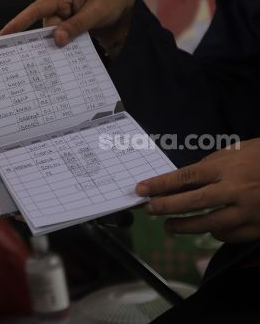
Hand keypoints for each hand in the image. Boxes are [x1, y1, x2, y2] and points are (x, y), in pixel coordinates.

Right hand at [0, 0, 134, 52]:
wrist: (129, 8)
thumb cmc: (113, 0)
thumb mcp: (97, 11)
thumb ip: (77, 25)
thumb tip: (56, 40)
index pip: (37, 8)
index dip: (20, 22)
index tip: (5, 34)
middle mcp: (59, 6)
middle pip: (46, 27)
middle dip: (49, 41)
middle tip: (53, 55)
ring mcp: (64, 18)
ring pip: (54, 36)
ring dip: (60, 46)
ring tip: (71, 52)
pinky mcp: (70, 29)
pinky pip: (62, 40)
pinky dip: (65, 48)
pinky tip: (69, 56)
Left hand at [137, 139, 259, 242]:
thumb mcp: (235, 152)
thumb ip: (209, 167)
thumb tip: (180, 181)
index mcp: (227, 168)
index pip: (185, 177)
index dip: (160, 184)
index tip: (141, 189)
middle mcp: (235, 190)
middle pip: (192, 203)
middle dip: (165, 207)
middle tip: (149, 209)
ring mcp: (248, 211)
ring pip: (209, 225)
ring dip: (184, 227)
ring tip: (169, 226)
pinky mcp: (258, 227)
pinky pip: (229, 235)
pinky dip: (215, 233)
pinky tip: (207, 229)